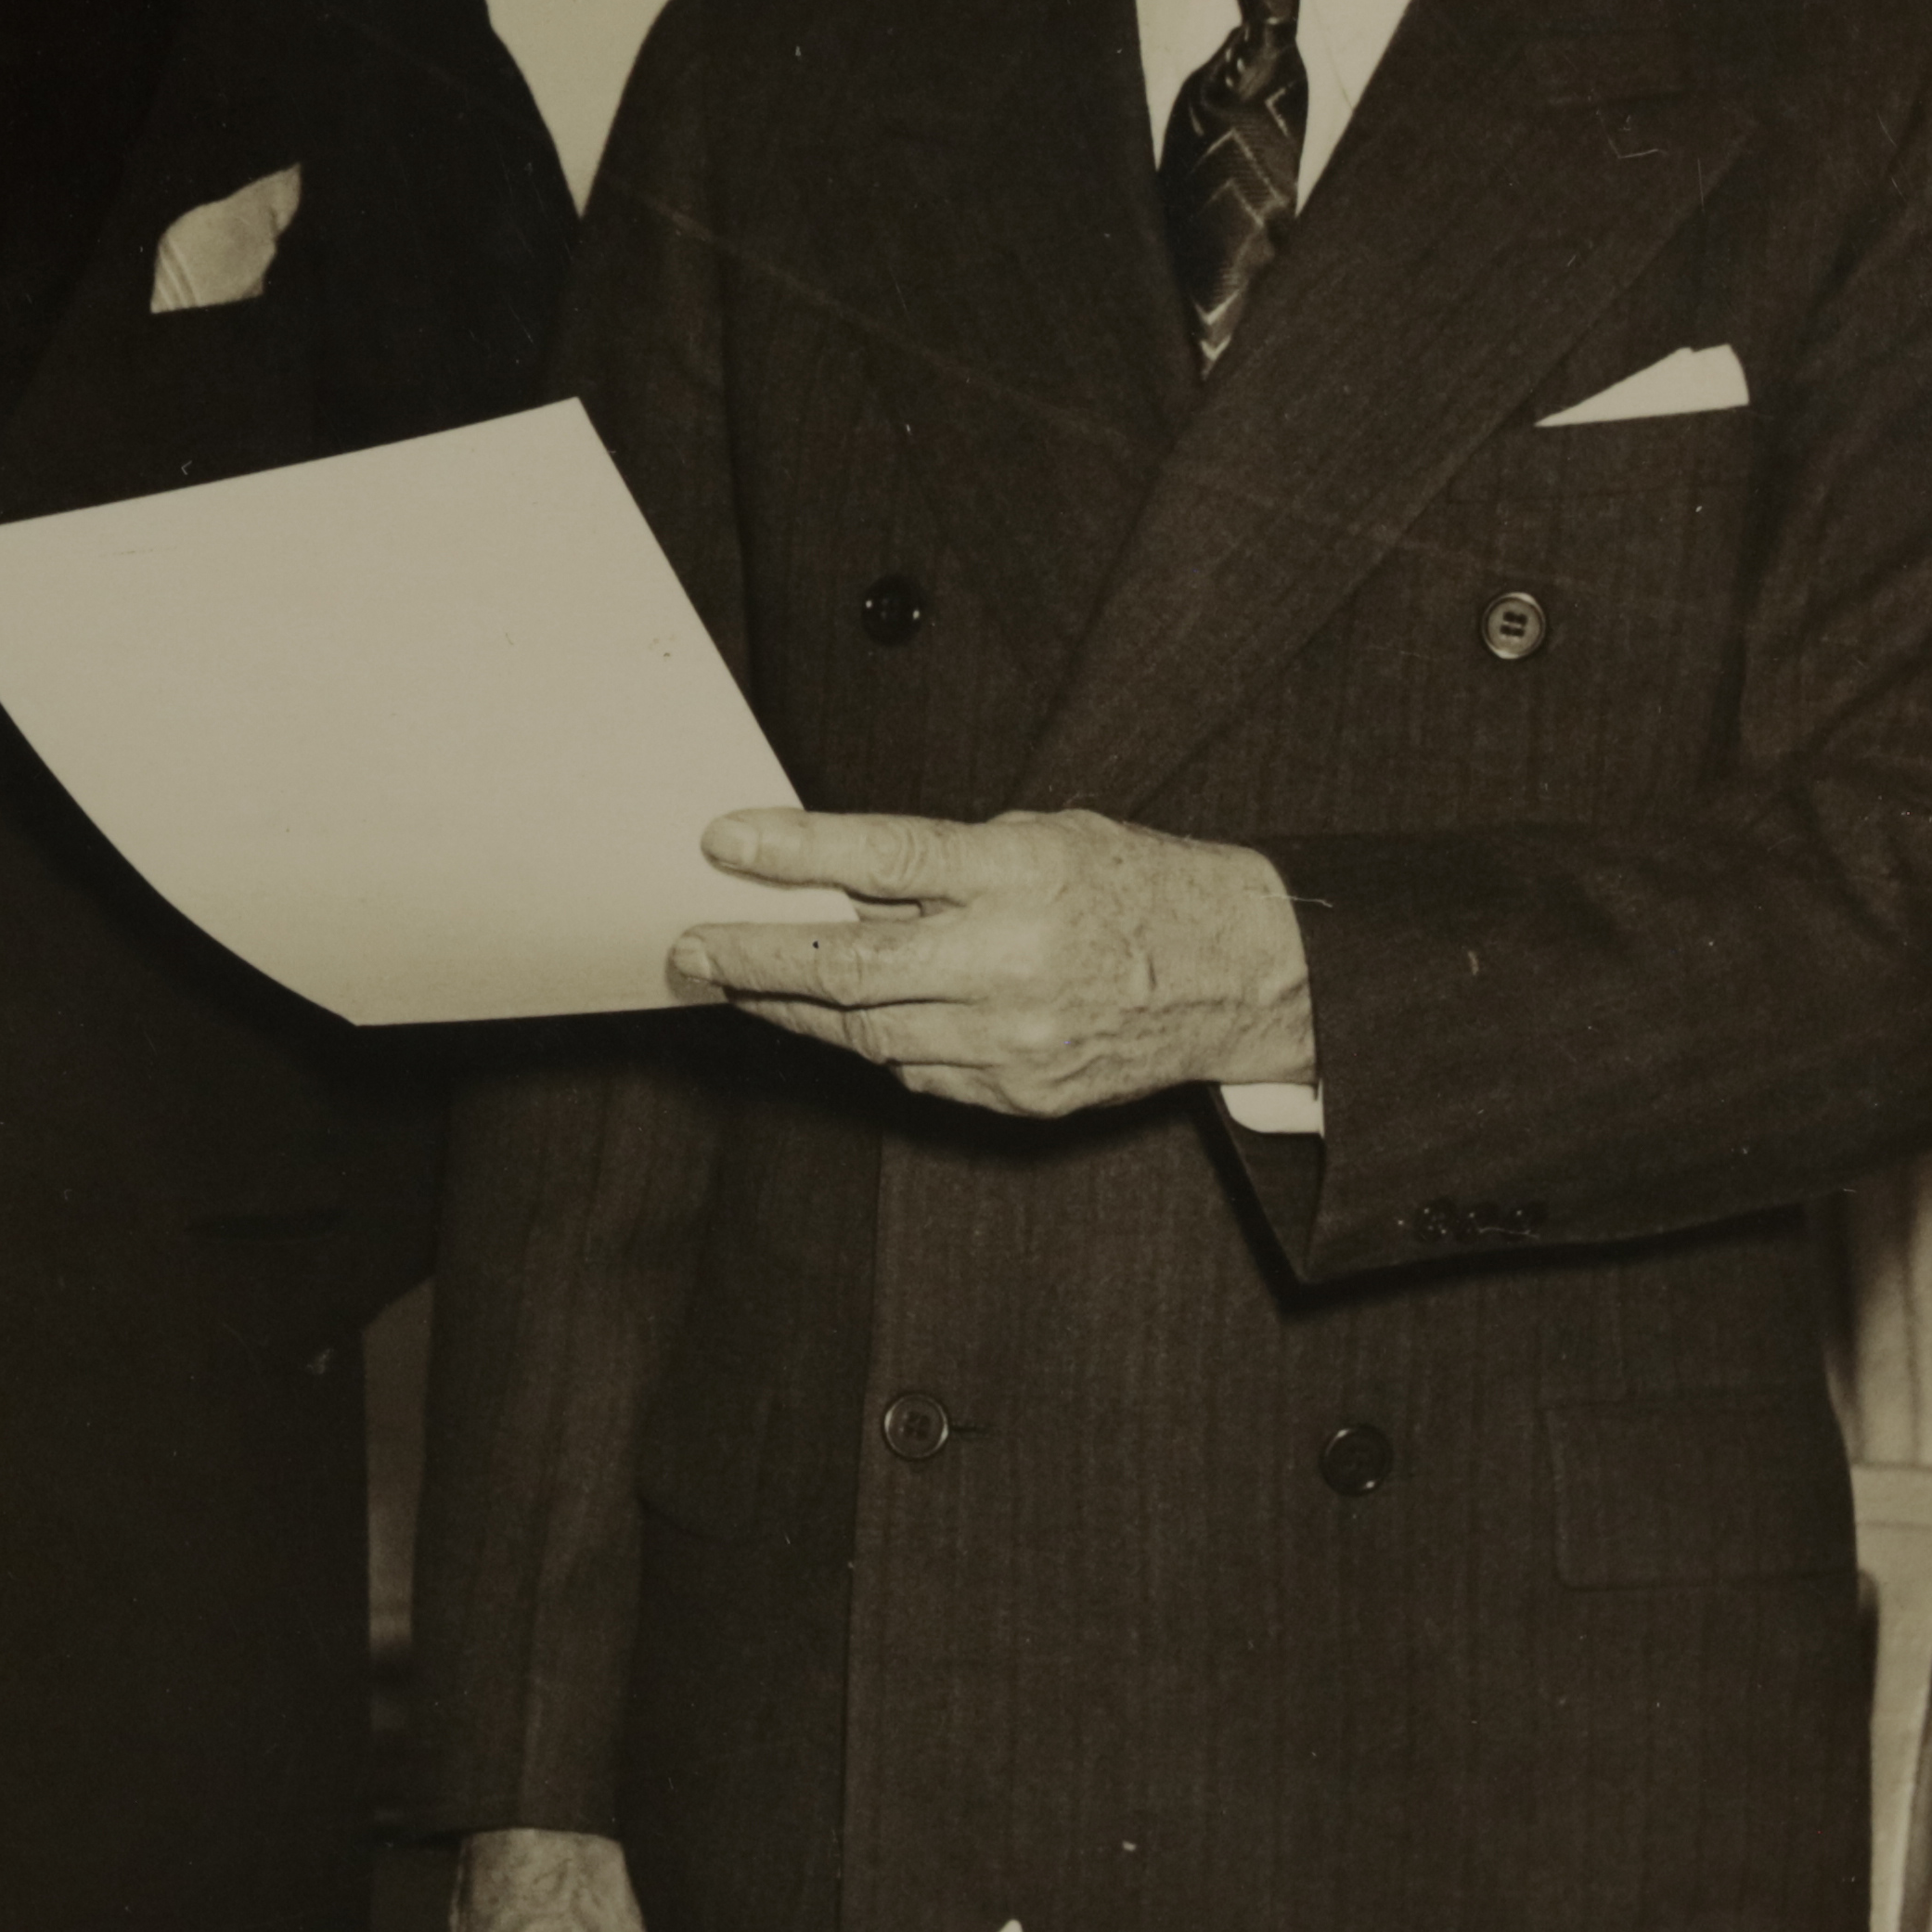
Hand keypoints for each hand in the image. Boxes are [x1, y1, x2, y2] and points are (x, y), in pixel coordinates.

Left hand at [662, 805, 1315, 1118]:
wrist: (1240, 976)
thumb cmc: (1135, 889)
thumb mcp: (1043, 838)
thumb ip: (943, 861)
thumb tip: (834, 875)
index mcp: (1020, 875)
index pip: (885, 856)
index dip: (794, 850)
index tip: (722, 843)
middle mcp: (1011, 961)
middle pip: (850, 966)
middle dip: (754, 957)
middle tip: (690, 946)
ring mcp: (1014, 1039)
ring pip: (867, 1032)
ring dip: (794, 1008)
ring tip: (743, 982)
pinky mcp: (1019, 1093)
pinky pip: (915, 1070)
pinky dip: (871, 1043)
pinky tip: (842, 1019)